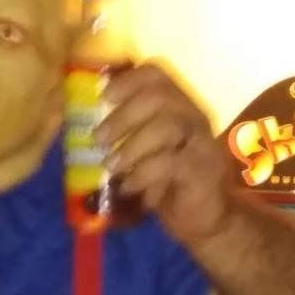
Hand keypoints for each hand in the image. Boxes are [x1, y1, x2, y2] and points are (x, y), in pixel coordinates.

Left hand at [98, 62, 236, 246]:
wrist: (208, 219)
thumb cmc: (170, 182)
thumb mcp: (147, 152)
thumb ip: (127, 133)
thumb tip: (87, 123)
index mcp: (179, 107)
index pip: (157, 75)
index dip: (127, 80)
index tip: (103, 96)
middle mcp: (193, 118)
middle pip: (160, 97)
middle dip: (123, 116)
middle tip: (98, 138)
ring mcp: (201, 143)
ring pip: (167, 127)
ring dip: (131, 146)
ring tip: (110, 166)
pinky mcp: (202, 171)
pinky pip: (170, 163)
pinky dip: (142, 174)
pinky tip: (128, 187)